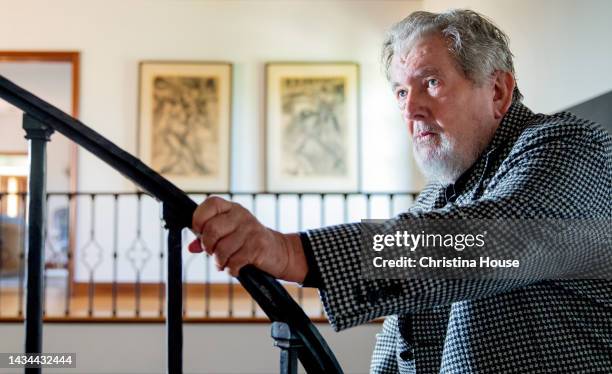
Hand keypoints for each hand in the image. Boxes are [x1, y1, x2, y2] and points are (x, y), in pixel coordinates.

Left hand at [189, 196, 307, 281]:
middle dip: (208, 247)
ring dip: (220, 262)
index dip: (199, 219)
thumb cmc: (247, 243)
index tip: (200, 233)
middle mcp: (241, 215)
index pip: (210, 204)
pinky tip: (235, 268)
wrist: (278, 251)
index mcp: (232, 208)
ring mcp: (251, 229)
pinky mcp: (258, 246)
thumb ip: (208, 238)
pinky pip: (234, 261)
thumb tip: (191, 247)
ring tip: (225, 263)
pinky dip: (231, 269)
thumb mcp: (229, 235)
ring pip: (221, 249)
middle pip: (212, 230)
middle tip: (213, 252)